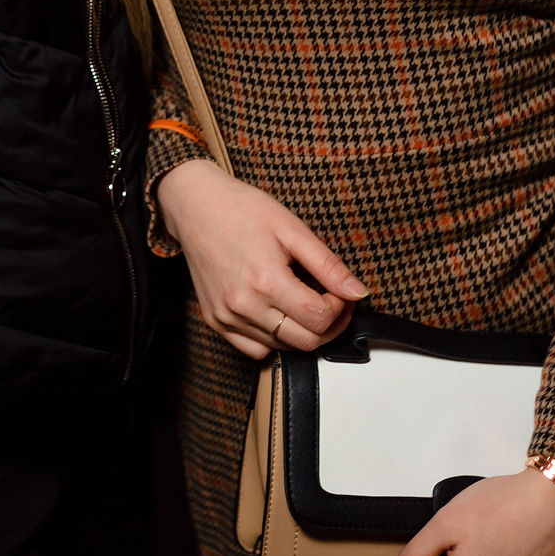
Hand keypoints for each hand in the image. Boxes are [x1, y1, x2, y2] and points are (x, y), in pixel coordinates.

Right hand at [156, 159, 368, 359]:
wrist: (196, 206)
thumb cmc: (243, 210)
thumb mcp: (293, 229)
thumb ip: (328, 265)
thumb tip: (357, 293)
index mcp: (266, 280)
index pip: (320, 318)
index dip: (341, 309)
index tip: (342, 293)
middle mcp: (244, 305)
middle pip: (305, 341)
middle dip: (330, 325)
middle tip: (333, 302)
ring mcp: (227, 317)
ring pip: (283, 348)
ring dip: (304, 331)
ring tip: (306, 302)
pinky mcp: (216, 322)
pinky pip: (255, 349)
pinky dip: (275, 340)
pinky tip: (279, 314)